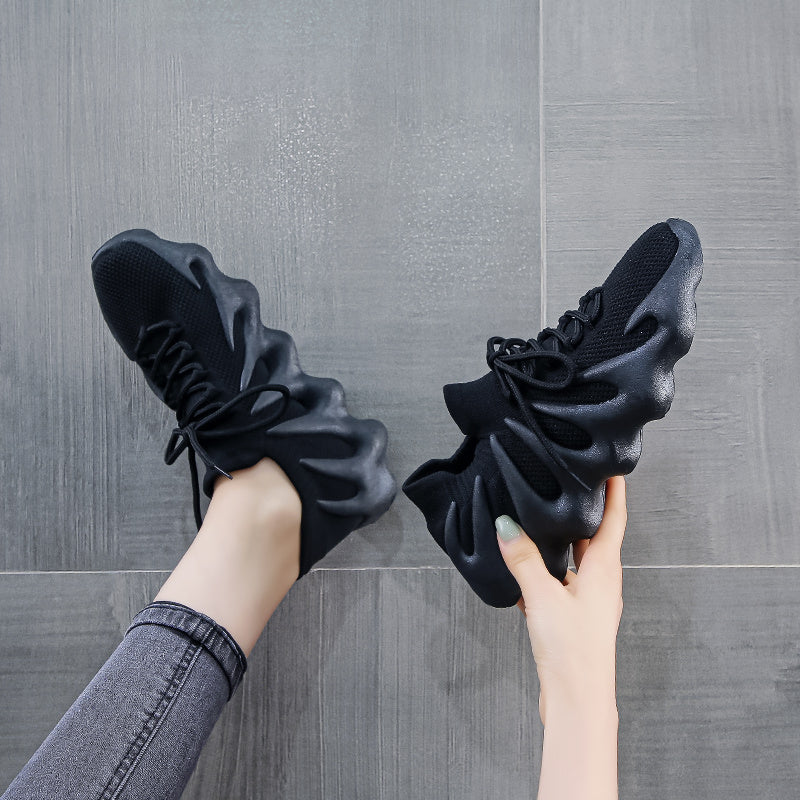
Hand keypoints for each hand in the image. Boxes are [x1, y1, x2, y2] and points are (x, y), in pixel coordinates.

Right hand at [496, 475, 625, 724]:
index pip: (614, 521)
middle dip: (586, 514)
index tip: (614, 469)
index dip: (615, 493)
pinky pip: (563, 585)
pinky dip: (548, 574)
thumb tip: (507, 526)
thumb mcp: (543, 597)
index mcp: (603, 571)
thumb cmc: (574, 652)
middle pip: (595, 539)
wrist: (578, 701)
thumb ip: (524, 560)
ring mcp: (589, 602)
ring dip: (565, 544)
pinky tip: (525, 575)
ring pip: (577, 562)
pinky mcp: (575, 619)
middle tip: (573, 489)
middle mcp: (601, 583)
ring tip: (544, 525)